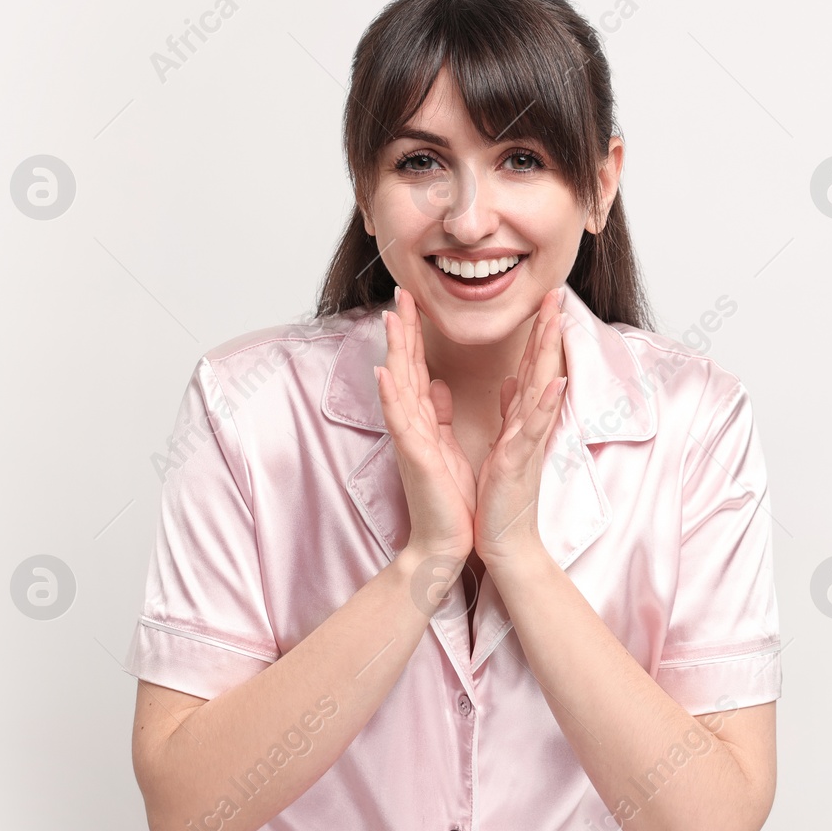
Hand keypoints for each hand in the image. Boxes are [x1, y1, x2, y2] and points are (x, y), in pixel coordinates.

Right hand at [373, 286, 476, 564]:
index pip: (417, 366)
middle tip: (400, 291)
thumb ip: (438, 413)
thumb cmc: (447, 495)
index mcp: (424, 419)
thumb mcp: (445, 444)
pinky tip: (384, 373)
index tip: (415, 298)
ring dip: (394, 351)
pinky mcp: (415, 457)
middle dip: (403, 329)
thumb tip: (437, 384)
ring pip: (399, 386)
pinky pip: (401, 423)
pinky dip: (391, 397)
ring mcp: (410, 439)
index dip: (415, 333)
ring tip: (390, 318)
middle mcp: (412, 423)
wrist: (445, 539)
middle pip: (404, 367)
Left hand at [473, 289, 568, 569]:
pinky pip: (533, 428)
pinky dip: (544, 404)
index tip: (543, 300)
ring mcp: (528, 441)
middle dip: (549, 331)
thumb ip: (513, 410)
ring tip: (557, 322)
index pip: (531, 368)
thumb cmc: (502, 495)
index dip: (538, 333)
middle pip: (542, 369)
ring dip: (549, 355)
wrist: (503, 539)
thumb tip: (517, 380)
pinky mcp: (519, 461)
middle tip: (556, 293)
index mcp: (522, 419)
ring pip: (542, 389)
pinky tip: (555, 381)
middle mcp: (530, 425)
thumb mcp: (506, 443)